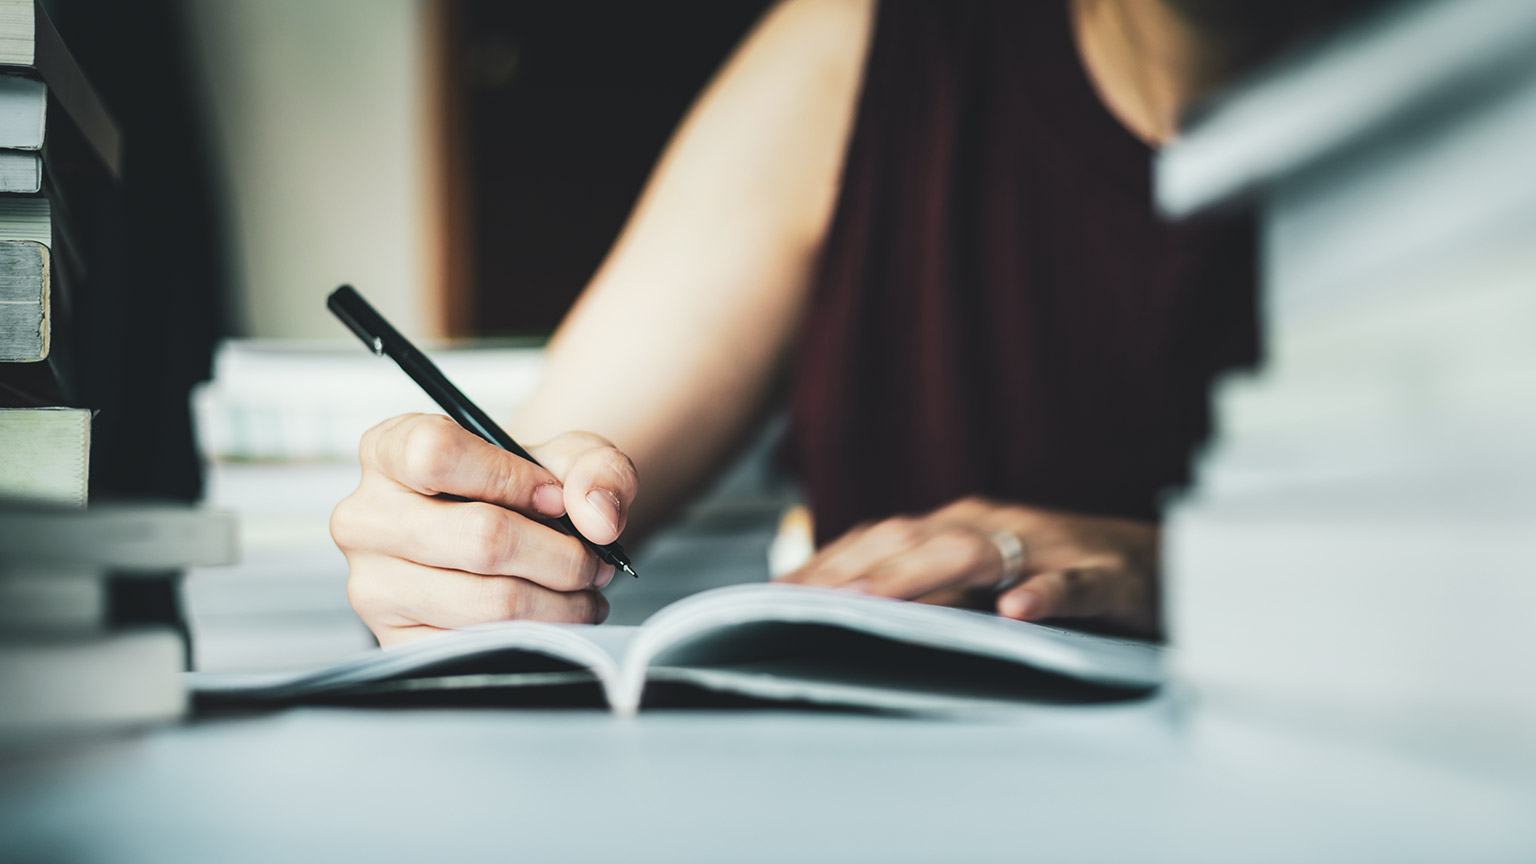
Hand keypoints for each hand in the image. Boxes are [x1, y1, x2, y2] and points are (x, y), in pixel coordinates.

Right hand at [330, 414, 638, 644]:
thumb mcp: (565, 458)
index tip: (554, 498)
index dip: (511, 478)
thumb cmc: (524, 491)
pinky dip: (539, 635)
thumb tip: (599, 519)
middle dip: (562, 555)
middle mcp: (365, 518)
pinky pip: (483, 648)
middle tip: (594, 561)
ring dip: (561, 602)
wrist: (504, 542)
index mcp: (388, 451)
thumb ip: (596, 469)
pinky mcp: (395, 644)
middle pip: (481, 536)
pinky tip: (556, 617)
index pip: (436, 454)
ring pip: (491, 600)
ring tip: (583, 590)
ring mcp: (373, 587)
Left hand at [775, 497, 1158, 635]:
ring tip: (871, 603)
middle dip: (853, 569)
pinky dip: (1045, 594)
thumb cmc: (1063, 573)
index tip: (776, 593)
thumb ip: (932, 588)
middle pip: (915, 541)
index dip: (832, 562)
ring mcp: (1052, 547)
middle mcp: (1000, 525)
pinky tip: (1016, 611)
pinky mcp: (1107, 577)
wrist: (1166, 565)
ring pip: (979, 555)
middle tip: (799, 601)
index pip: (885, 538)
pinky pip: (1074, 584)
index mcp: (967, 524)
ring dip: (922, 576)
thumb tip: (852, 607)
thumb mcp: (990, 576)